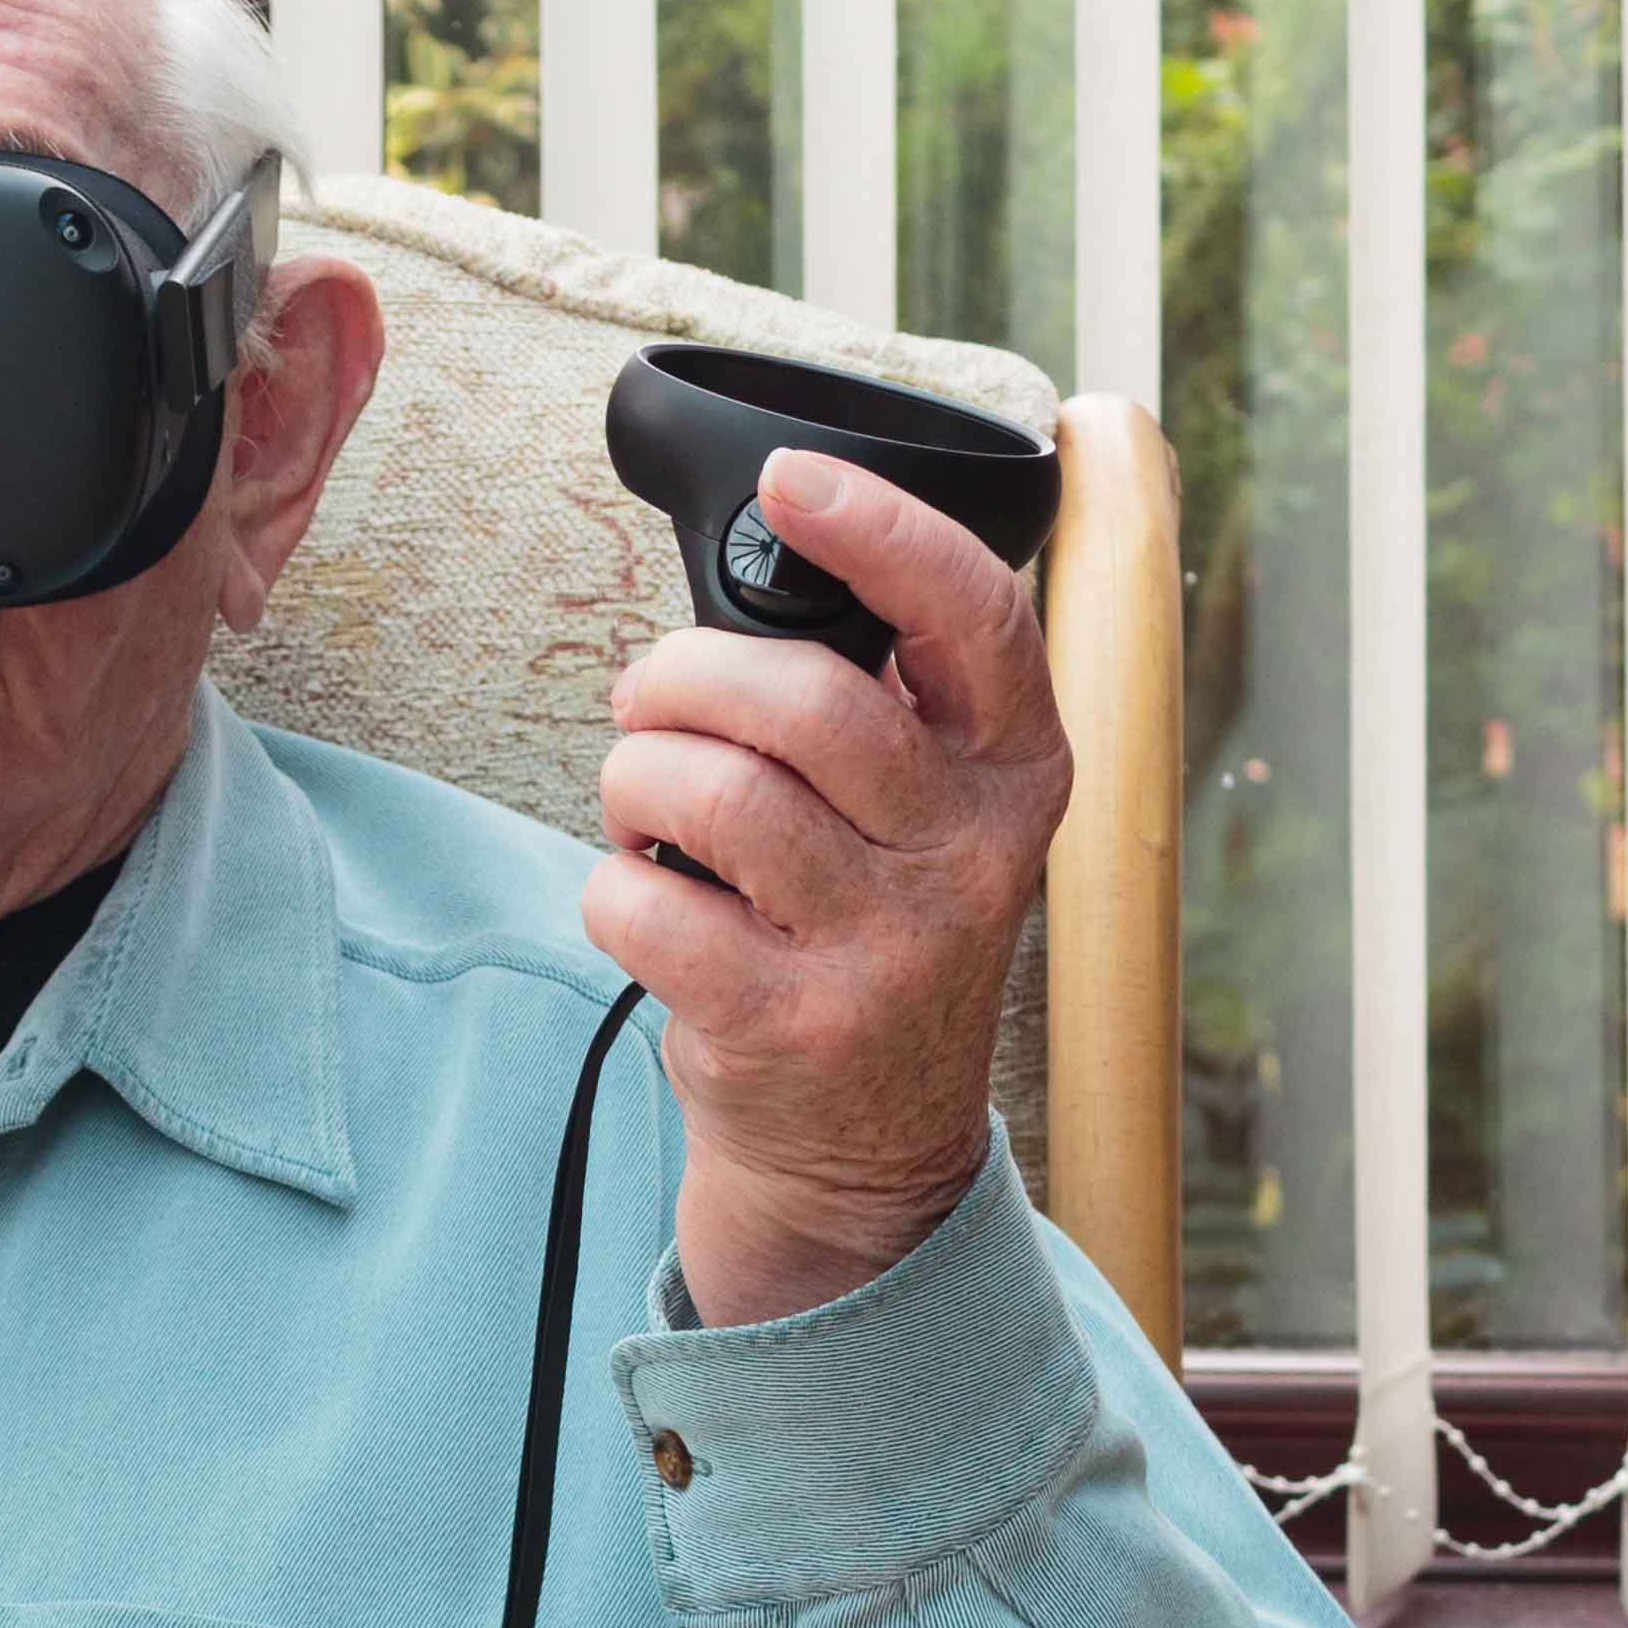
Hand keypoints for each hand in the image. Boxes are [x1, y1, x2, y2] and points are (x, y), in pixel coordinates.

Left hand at [582, 444, 1070, 1326]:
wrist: (861, 1147)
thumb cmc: (861, 933)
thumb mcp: (918, 816)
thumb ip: (869, 705)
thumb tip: (734, 591)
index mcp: (1015, 773)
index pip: (974, 619)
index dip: (881, 532)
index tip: (791, 480)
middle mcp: (971, 857)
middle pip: (806, 703)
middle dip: (686, 679)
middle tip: (648, 702)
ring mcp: (888, 949)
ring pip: (716, 795)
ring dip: (635, 778)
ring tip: (638, 800)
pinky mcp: (792, 1024)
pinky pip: (648, 904)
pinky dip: (612, 886)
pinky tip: (644, 902)